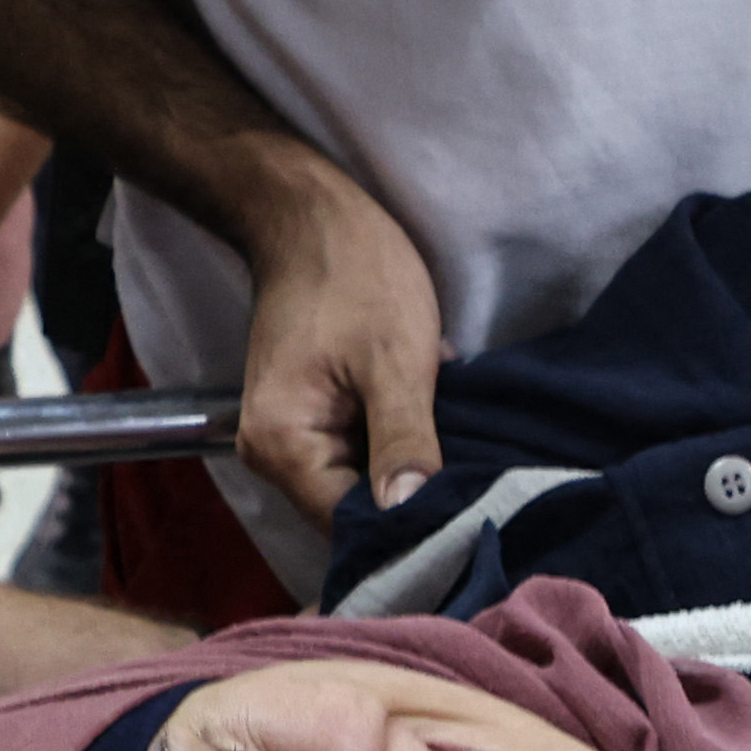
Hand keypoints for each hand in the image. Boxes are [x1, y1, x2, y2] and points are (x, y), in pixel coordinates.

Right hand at [225, 149, 447, 526]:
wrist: (312, 218)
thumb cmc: (357, 276)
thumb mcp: (395, 360)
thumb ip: (403, 442)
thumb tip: (412, 519)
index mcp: (282, 447)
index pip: (351, 527)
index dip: (412, 532)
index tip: (471, 525)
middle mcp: (270, 457)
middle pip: (350, 516)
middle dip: (413, 510)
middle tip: (480, 501)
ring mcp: (286, 441)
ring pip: (357, 491)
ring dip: (408, 481)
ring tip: (466, 476)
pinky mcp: (307, 423)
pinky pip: (356, 461)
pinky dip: (395, 455)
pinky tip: (437, 444)